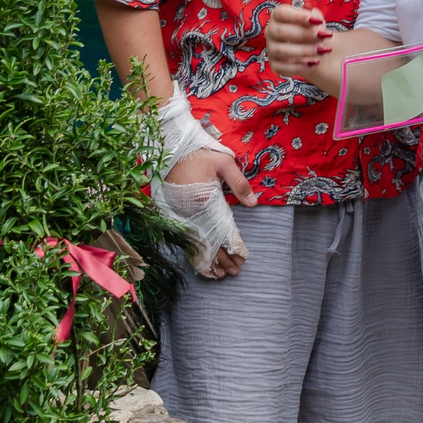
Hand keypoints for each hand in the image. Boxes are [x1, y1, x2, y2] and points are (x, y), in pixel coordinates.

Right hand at [158, 150, 250, 278]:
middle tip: (235, 271)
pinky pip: (186, 237)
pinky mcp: (175, 214)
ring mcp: (182, 213)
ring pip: (198, 242)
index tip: (242, 258)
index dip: (233, 246)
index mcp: (206, 199)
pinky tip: (201, 262)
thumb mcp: (223, 162)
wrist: (170, 148)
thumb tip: (253, 203)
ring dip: (210, 259)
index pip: (223, 229)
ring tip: (221, 274)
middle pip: (211, 240)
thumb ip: (239, 183)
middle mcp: (192, 211)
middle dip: (224, 258)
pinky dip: (194, 251)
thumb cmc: (198, 153)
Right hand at [265, 2, 330, 77]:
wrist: (314, 47)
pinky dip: (300, 67)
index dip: (298, 17)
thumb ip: (315, 17)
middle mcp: (270, 31)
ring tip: (321, 50)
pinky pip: (282, 68)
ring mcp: (271, 49)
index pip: (281, 13)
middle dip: (302, 34)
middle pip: (280, 31)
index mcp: (277, 16)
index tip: (317, 21)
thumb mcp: (315, 20)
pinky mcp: (275, 65)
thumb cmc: (312, 29)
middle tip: (322, 36)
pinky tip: (315, 63)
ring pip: (280, 50)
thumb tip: (315, 18)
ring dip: (303, 51)